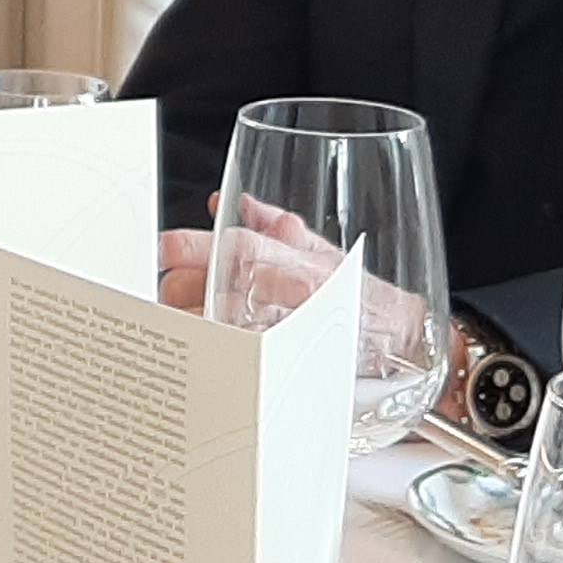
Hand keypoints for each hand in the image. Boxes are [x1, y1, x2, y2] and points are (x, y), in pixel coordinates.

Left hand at [167, 193, 446, 365]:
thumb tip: (227, 203)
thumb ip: (272, 224)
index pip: (234, 244)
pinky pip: (250, 358)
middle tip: (163, 292)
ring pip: (229, 322)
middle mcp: (293, 288)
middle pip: (221, 284)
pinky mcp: (297, 360)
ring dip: (195, 321)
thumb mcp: (319, 247)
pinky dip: (223, 352)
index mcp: (293, 256)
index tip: (161, 248)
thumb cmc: (356, 290)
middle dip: (183, 287)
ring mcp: (294, 326)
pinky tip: (205, 352)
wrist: (401, 334)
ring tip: (174, 323)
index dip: (193, 244)